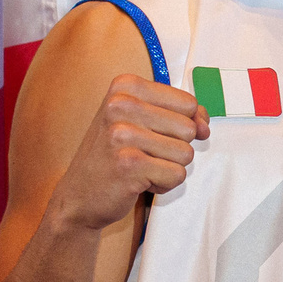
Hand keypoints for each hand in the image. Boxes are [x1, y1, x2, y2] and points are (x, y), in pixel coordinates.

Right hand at [45, 74, 207, 232]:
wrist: (78, 196)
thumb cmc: (114, 156)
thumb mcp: (141, 121)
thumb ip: (179, 114)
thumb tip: (204, 126)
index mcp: (125, 86)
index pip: (189, 103)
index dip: (185, 124)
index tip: (158, 134)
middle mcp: (120, 104)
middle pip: (189, 128)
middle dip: (174, 148)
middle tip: (143, 154)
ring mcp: (122, 134)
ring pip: (186, 153)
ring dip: (168, 167)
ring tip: (140, 167)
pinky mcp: (129, 164)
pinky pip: (177, 175)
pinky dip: (163, 184)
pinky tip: (138, 181)